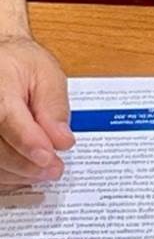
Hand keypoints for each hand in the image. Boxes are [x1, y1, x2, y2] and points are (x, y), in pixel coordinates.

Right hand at [0, 34, 73, 187]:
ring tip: (44, 172)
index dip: (29, 143)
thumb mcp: (46, 73)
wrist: (1, 64)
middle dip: (28, 164)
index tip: (49, 157)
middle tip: (55, 169)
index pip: (8, 120)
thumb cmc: (21, 65)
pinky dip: (9, 174)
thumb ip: (54, 105)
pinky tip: (26, 172)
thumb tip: (62, 140)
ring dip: (19, 173)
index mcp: (0, 89)